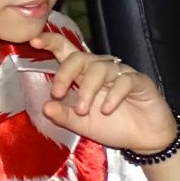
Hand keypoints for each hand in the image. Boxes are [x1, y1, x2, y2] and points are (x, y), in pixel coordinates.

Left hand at [29, 30, 178, 153]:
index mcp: (83, 75)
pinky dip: (113, 95)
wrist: (145, 139)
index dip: (51, 42)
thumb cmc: (112, 126)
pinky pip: (124, 80)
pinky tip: (107, 110)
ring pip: (99, 68)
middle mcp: (100, 69)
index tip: (34, 41)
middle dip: (65, 74)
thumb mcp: (83, 124)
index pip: (66, 51)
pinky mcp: (139, 81)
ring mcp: (120, 73)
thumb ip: (65, 116)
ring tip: (83, 110)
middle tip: (56, 93)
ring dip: (88, 89)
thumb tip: (45, 107)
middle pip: (79, 57)